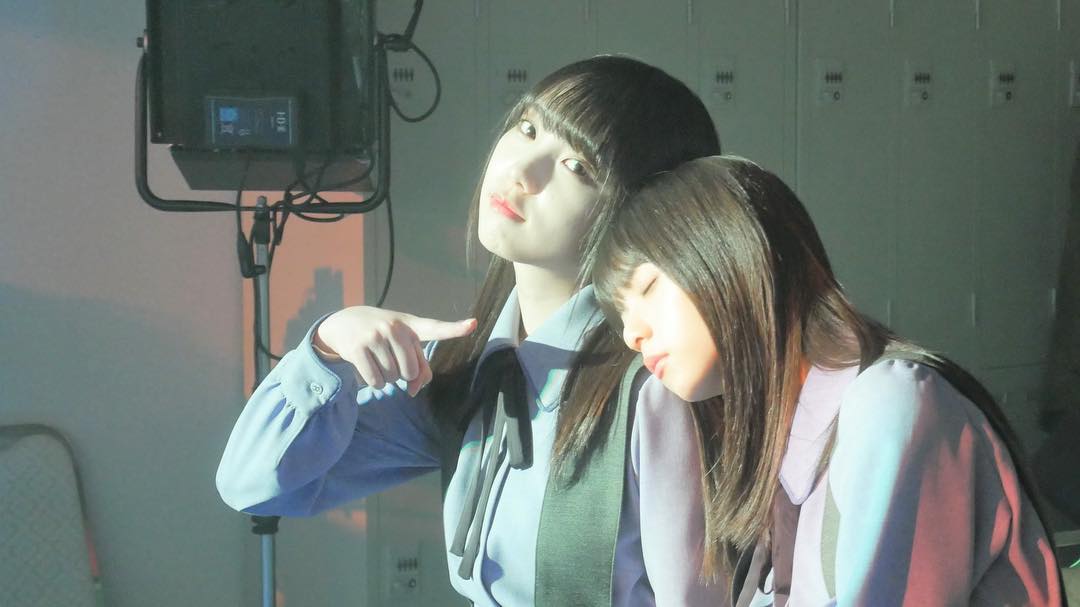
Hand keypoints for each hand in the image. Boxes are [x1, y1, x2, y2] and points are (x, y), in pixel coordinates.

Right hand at [314, 306, 476, 395]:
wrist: (343, 322)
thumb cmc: (381, 334)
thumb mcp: (401, 341)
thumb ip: (419, 366)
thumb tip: (415, 390)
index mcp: (411, 325)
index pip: (435, 328)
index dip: (456, 328)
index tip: (473, 324)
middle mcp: (395, 328)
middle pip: (411, 372)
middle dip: (402, 374)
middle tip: (391, 361)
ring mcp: (376, 337)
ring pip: (393, 378)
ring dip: (387, 378)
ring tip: (377, 359)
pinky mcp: (358, 348)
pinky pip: (376, 381)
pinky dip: (375, 382)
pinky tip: (368, 367)